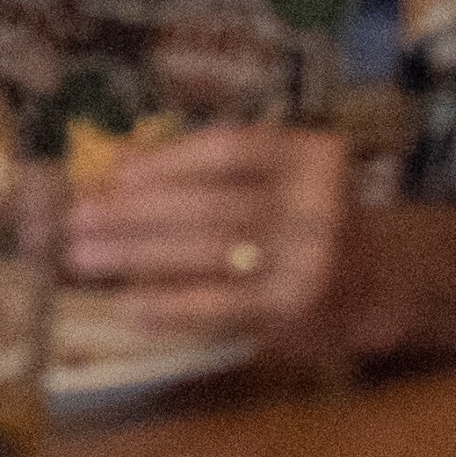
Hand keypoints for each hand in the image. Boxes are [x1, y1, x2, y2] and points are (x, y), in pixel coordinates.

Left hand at [64, 122, 352, 349]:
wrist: (378, 281)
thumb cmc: (305, 220)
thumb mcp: (279, 180)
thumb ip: (214, 173)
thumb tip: (119, 164)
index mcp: (308, 154)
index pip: (229, 149)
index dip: (166, 160)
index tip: (112, 172)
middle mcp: (314, 200)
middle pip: (212, 202)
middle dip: (136, 211)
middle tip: (77, 218)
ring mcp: (308, 256)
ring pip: (212, 250)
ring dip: (140, 254)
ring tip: (84, 256)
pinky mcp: (296, 307)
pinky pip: (224, 303)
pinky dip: (174, 304)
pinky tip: (131, 304)